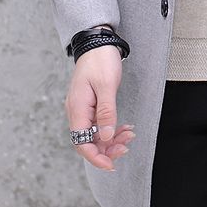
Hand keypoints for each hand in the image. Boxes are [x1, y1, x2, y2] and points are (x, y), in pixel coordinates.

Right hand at [64, 44, 134, 170]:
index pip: (81, 142)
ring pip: (95, 133)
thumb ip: (106, 112)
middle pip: (88, 141)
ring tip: (129, 136)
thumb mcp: (107, 85)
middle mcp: (77, 111)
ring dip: (112, 139)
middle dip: (107, 148)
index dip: (95, 157)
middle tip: (126, 146)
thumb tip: (106, 136)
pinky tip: (124, 128)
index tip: (111, 164)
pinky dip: (111, 128)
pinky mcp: (90, 105)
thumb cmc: (101, 60)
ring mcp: (83, 108)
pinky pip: (99, 124)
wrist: (97, 42)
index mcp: (77, 108)